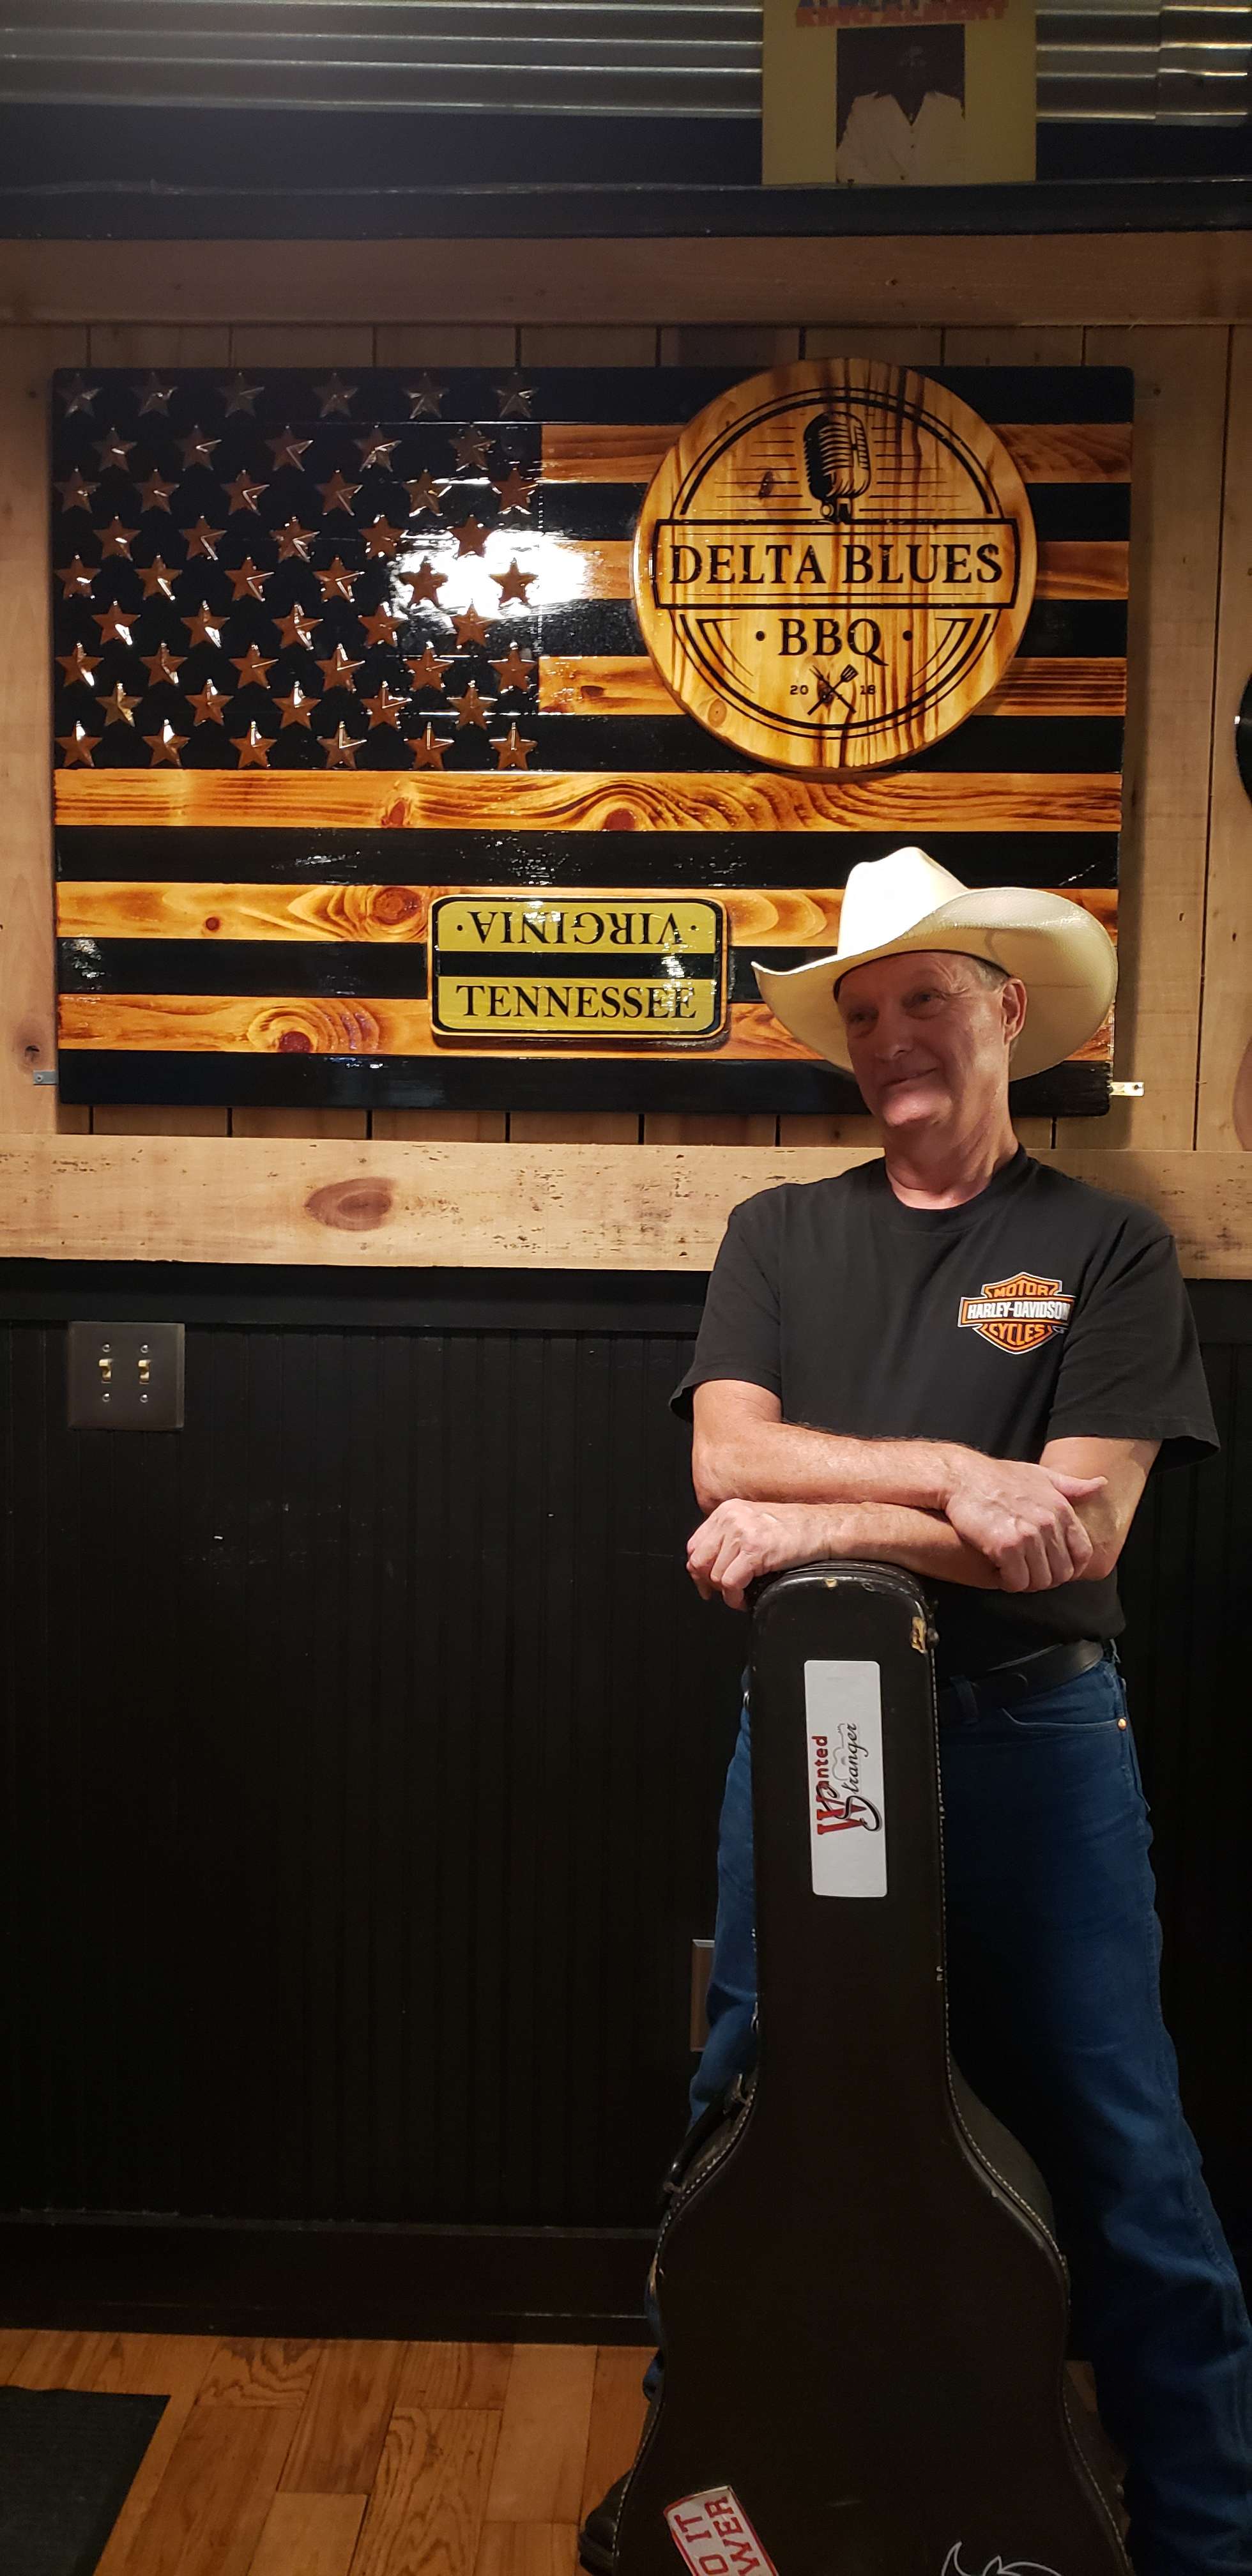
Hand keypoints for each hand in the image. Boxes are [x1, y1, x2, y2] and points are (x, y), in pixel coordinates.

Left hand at [687, 1499, 834, 1610]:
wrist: (823, 1528)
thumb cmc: (795, 1528)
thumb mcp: (754, 1521)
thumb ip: (731, 1535)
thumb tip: (712, 1562)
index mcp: (727, 1510)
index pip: (694, 1545)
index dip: (698, 1570)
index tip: (706, 1583)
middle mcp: (731, 1518)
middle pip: (699, 1561)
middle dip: (707, 1583)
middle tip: (721, 1593)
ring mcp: (742, 1533)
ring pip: (715, 1576)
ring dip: (726, 1593)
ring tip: (740, 1594)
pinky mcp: (755, 1551)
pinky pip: (730, 1583)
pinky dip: (734, 1597)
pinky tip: (744, 1598)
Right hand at [943, 1454, 1105, 1591]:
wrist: (962, 1477)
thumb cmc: (999, 1477)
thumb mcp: (1040, 1475)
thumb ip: (1071, 1485)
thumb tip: (1101, 1484)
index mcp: (1061, 1510)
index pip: (1083, 1554)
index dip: (1070, 1568)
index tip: (1052, 1567)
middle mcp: (1048, 1523)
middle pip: (1061, 1573)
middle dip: (1045, 1577)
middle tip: (1027, 1571)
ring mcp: (1027, 1536)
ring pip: (1040, 1581)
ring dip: (1026, 1581)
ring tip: (1013, 1571)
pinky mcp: (1004, 1547)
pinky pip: (1017, 1581)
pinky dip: (1008, 1582)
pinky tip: (999, 1571)